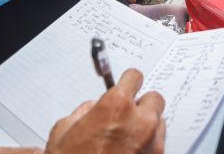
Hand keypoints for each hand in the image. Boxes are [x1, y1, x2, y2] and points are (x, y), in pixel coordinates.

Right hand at [0, 69, 165, 153]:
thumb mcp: (64, 130)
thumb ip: (84, 111)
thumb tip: (93, 108)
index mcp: (117, 106)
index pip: (135, 77)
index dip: (128, 81)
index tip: (126, 83)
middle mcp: (139, 121)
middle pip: (154, 98)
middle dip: (142, 104)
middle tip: (127, 113)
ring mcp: (152, 143)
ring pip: (159, 122)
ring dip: (147, 125)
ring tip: (127, 137)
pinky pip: (158, 144)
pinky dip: (148, 146)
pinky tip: (131, 152)